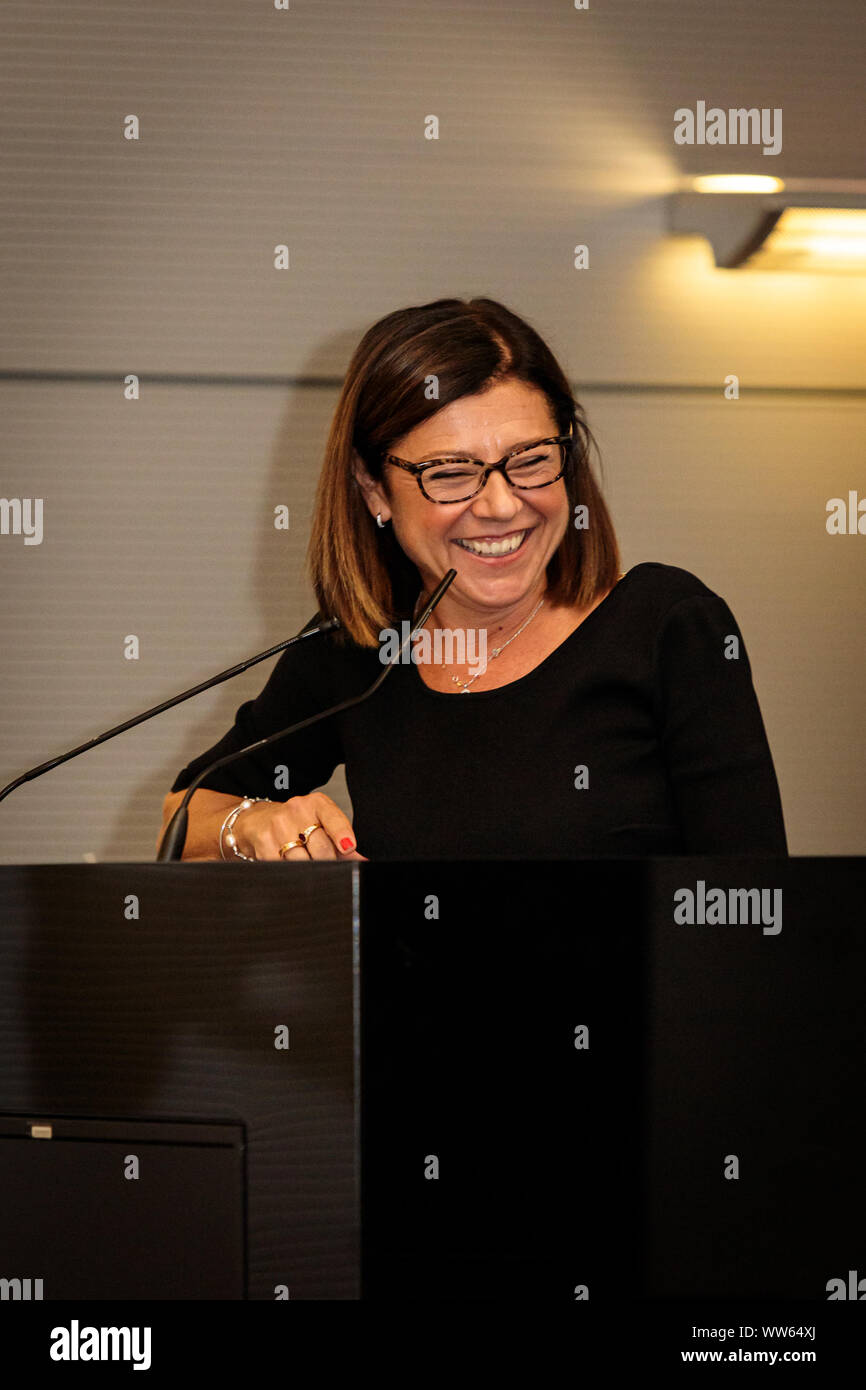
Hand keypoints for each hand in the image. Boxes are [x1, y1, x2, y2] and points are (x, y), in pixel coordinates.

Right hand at [232, 793, 366, 861]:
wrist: (257, 820)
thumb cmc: (295, 823)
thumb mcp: (319, 823)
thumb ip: (340, 841)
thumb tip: (361, 861)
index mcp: (316, 804)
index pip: (332, 817)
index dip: (342, 834)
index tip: (349, 847)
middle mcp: (296, 811)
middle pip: (321, 848)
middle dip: (327, 862)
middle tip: (324, 863)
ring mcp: (278, 827)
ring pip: (304, 862)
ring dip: (309, 870)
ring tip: (305, 862)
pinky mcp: (264, 844)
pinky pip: (285, 868)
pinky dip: (290, 872)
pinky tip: (288, 863)